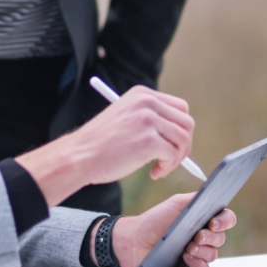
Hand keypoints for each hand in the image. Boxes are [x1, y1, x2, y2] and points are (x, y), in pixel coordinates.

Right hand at [15, 86, 194, 207]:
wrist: (80, 155)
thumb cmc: (99, 143)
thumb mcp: (124, 116)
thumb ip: (148, 117)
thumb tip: (176, 133)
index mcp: (142, 94)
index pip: (179, 107)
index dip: (180, 128)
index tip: (172, 143)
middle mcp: (147, 102)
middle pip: (186, 122)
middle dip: (183, 144)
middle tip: (171, 159)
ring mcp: (149, 120)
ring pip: (183, 140)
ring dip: (176, 158)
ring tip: (160, 167)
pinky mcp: (150, 141)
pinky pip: (174, 155)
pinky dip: (167, 168)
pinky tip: (153, 173)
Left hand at [110, 194, 236, 266]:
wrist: (134, 240)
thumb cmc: (154, 220)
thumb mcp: (176, 204)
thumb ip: (195, 199)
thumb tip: (213, 196)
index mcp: (202, 219)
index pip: (225, 219)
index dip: (224, 221)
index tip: (214, 223)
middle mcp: (202, 237)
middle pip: (220, 238)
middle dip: (211, 237)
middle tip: (198, 235)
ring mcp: (197, 254)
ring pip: (212, 255)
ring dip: (203, 250)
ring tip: (188, 247)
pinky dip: (198, 264)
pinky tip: (187, 257)